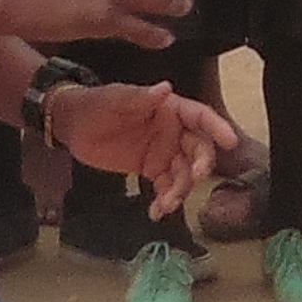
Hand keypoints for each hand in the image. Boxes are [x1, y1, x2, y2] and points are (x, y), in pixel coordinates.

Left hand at [47, 78, 240, 220]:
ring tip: (167, 204)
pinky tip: (157, 213)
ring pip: (184, 173)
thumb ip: (140, 97)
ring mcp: (164, 153)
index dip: (217, 127)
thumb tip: (166, 89)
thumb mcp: (114, 99)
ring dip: (181, 190)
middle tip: (194, 179)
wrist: (72, 127)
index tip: (229, 142)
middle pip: (198, 149)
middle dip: (200, 165)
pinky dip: (165, 201)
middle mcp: (173, 131)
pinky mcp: (151, 170)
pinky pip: (166, 188)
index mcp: (169, 109)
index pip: (200, 116)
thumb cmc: (95, 105)